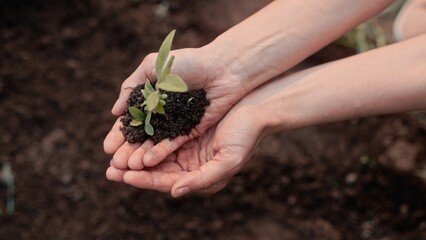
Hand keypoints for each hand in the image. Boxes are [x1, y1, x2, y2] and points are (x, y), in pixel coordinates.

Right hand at [104, 46, 249, 167]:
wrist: (222, 68)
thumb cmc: (189, 63)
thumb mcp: (154, 66)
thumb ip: (131, 86)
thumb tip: (115, 112)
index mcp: (150, 96)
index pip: (131, 120)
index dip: (119, 134)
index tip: (107, 148)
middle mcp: (161, 113)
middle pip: (140, 136)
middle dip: (126, 150)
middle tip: (114, 164)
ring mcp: (176, 123)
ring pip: (154, 143)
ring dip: (140, 156)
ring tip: (126, 167)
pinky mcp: (190, 131)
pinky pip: (172, 144)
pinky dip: (159, 153)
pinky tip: (146, 163)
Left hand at [105, 104, 265, 196]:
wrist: (255, 109)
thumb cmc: (245, 137)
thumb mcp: (228, 162)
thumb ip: (202, 180)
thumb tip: (174, 192)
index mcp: (199, 177)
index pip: (167, 182)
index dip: (145, 180)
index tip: (125, 176)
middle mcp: (190, 165)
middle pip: (156, 170)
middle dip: (132, 170)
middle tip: (110, 169)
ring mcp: (186, 147)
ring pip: (154, 154)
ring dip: (134, 155)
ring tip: (113, 155)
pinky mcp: (183, 129)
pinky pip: (160, 136)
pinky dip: (145, 137)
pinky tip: (130, 135)